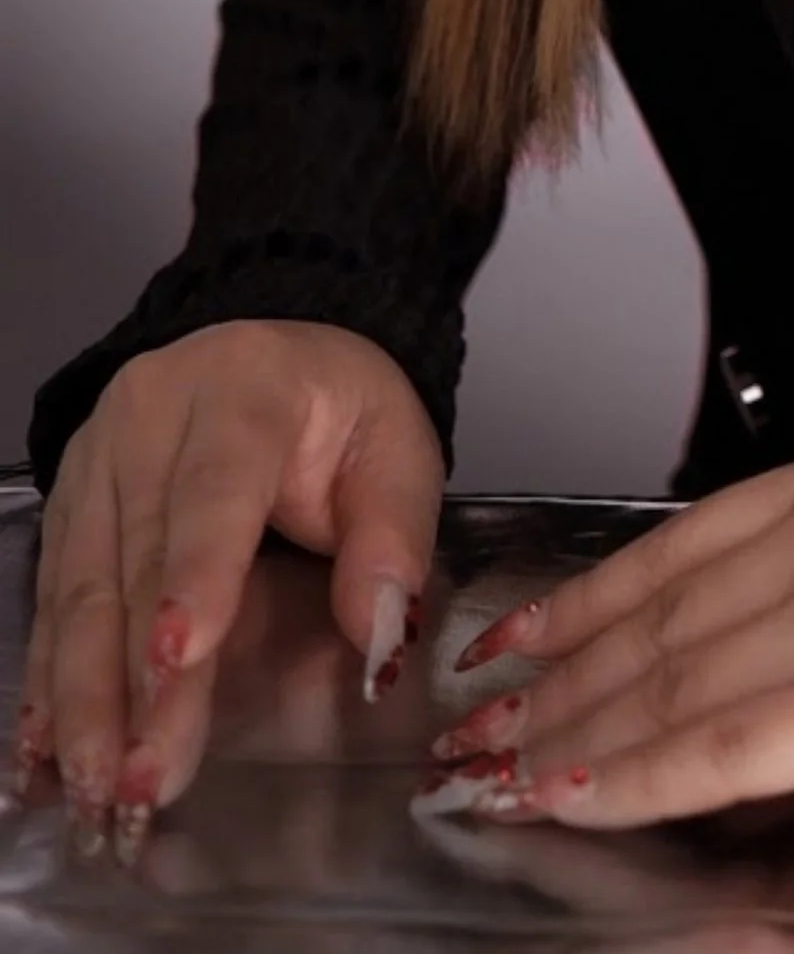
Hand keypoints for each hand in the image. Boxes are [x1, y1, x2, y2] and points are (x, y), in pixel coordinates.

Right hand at [20, 320, 441, 850]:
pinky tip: (47, 747)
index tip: (183, 657)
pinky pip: (53, 598)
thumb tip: (380, 632)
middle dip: (139, 679)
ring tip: (97, 784)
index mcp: (246, 386)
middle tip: (144, 776)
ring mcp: (97, 456)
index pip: (218, 486)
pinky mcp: (67, 501)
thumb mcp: (397, 450)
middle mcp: (153, 414)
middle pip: (142, 556)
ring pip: (85, 587)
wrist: (272, 359)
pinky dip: (51, 678)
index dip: (198, 573)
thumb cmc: (340, 414)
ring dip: (86, 696)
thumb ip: (393, 538)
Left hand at [424, 431, 793, 828]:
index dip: (580, 598)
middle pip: (660, 617)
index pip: (675, 543)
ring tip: (508, 774)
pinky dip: (636, 775)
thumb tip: (684, 632)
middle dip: (555, 680)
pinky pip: (719, 746)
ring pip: (672, 679)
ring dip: (573, 735)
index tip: (514, 638)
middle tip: (482, 728)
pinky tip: (582, 793)